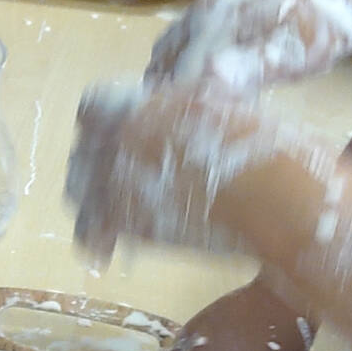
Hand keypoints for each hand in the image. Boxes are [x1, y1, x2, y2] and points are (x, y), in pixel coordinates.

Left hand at [66, 79, 326, 261]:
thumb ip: (183, 105)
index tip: (116, 134)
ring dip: (90, 196)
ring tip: (110, 210)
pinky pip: (90, 231)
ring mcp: (120, 177)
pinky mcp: (126, 220)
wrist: (275, 198)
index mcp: (144, 102)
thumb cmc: (265, 148)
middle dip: (94, 161)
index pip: (91, 105)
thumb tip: (170, 107)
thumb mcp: (220, 106)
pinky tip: (108, 248)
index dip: (101, 121)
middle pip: (82, 147)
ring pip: (76, 187)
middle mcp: (122, 136)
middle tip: (117, 177)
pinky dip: (97, 239)